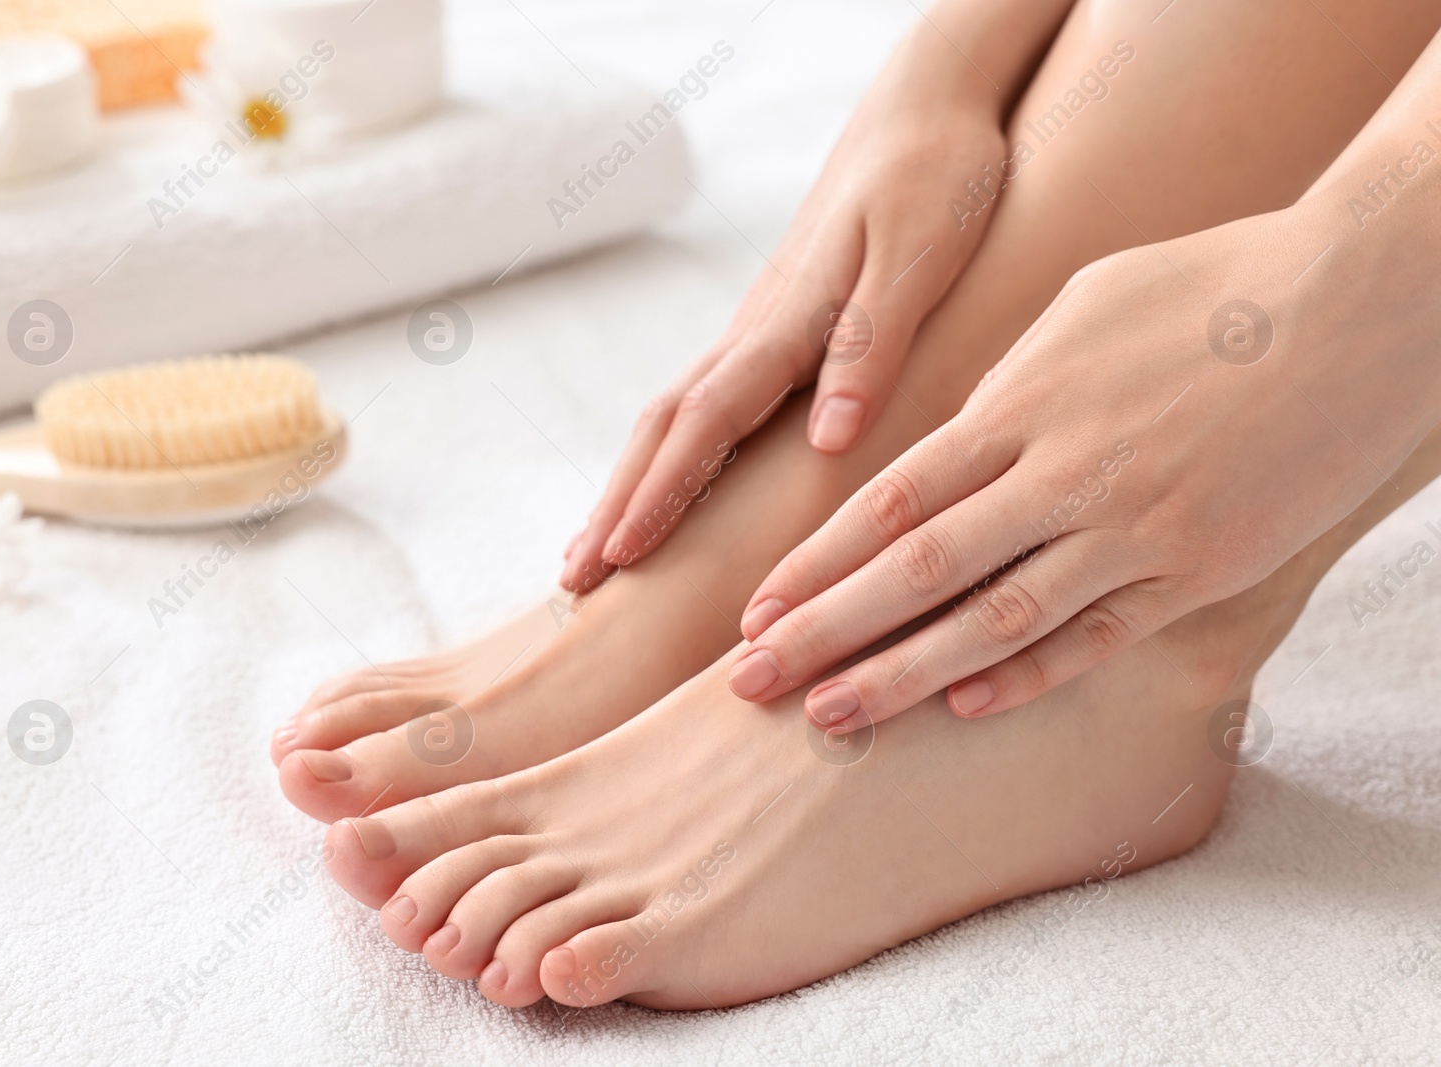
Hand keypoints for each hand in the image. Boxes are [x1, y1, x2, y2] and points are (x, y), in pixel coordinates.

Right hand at [559, 35, 1009, 592]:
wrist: (922, 110)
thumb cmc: (935, 177)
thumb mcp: (919, 260)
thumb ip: (870, 348)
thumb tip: (825, 443)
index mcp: (785, 323)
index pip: (705, 423)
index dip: (661, 494)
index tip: (619, 557)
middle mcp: (754, 332)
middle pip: (664, 427)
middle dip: (616, 504)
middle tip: (573, 578)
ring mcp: (756, 331)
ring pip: (674, 418)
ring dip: (630, 485)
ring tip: (595, 550)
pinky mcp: (773, 330)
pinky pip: (703, 406)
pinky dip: (667, 458)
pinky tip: (662, 488)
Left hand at [729, 202, 1440, 729]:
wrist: (1365, 303)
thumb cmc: (1217, 285)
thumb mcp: (1086, 303)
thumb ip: (1009, 378)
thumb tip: (959, 432)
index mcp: (1024, 406)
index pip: (891, 502)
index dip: (816, 563)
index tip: (755, 608)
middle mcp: (1065, 477)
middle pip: (917, 572)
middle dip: (825, 632)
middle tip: (749, 682)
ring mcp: (1134, 532)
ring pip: (993, 623)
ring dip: (903, 676)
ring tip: (829, 718)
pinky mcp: (1200, 571)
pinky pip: (1095, 638)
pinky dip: (1025, 677)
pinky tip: (961, 706)